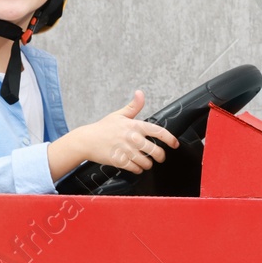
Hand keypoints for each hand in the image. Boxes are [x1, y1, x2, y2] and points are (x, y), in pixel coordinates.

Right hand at [49, 90, 179, 178]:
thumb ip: (133, 106)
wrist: (86, 141)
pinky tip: (136, 166)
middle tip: (159, 157)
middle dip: (160, 156)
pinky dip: (138, 169)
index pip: (158, 132)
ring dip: (148, 164)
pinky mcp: (119, 161)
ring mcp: (126, 150)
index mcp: (134, 125)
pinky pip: (136, 169)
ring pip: (147, 162)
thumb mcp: (119, 115)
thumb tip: (140, 93)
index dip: (170, 139)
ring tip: (145, 161)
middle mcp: (132, 138)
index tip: (175, 144)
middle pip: (156, 151)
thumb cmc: (103, 128)